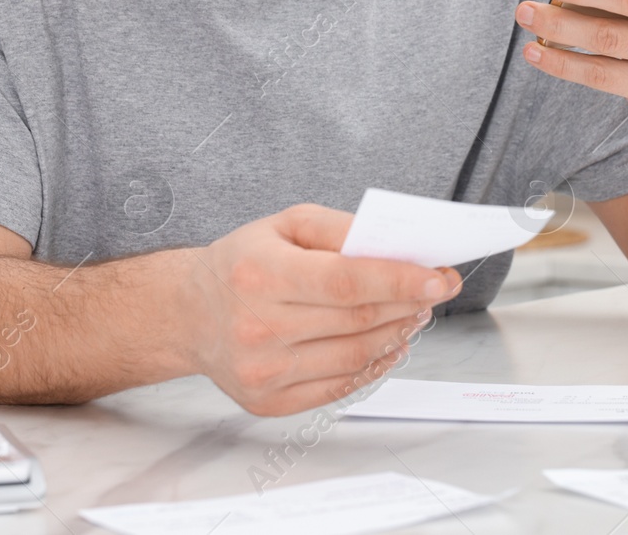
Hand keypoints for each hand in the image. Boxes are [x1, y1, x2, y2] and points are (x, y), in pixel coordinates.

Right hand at [182, 203, 462, 415]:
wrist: (189, 314)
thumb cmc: (243, 263)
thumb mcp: (285, 225)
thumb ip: (340, 230)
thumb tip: (396, 248)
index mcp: (260, 274)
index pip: (345, 282)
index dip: (399, 280)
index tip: (438, 277)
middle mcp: (257, 327)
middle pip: (357, 321)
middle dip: (407, 304)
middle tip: (433, 290)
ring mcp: (262, 371)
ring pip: (354, 357)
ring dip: (396, 334)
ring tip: (413, 312)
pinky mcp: (268, 402)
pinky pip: (338, 387)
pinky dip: (373, 366)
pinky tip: (388, 344)